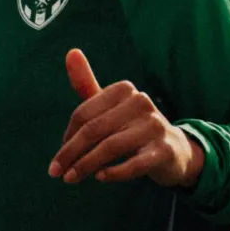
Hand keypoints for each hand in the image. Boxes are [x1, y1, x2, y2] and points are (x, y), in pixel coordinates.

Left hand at [51, 49, 204, 187]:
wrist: (174, 151)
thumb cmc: (133, 127)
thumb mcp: (110, 106)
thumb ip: (88, 84)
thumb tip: (71, 52)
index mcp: (124, 90)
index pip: (84, 113)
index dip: (68, 136)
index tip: (61, 156)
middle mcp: (141, 103)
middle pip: (95, 129)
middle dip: (71, 152)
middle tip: (55, 172)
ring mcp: (154, 126)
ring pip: (112, 146)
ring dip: (86, 165)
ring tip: (72, 178)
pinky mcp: (164, 150)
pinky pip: (135, 163)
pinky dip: (115, 172)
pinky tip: (100, 177)